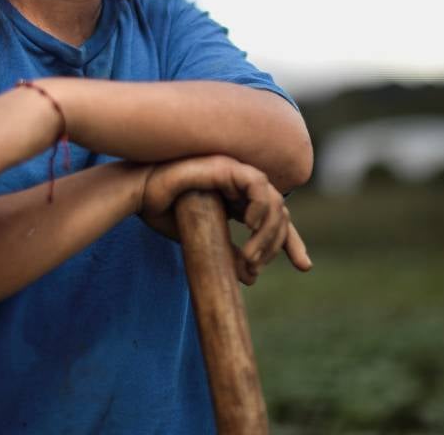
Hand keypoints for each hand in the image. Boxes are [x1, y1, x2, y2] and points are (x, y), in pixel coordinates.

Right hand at [138, 155, 311, 284]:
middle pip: (280, 214)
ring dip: (268, 232)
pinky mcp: (227, 167)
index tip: (304, 266)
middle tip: (256, 266)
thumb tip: (251, 277)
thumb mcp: (204, 241)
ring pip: (274, 201)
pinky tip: (250, 224)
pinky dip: (261, 205)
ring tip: (251, 256)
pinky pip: (257, 184)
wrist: (139, 195)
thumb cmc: (166, 213)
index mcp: (238, 202)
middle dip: (278, 243)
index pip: (276, 221)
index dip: (291, 242)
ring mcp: (237, 174)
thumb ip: (228, 254)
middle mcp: (242, 187)